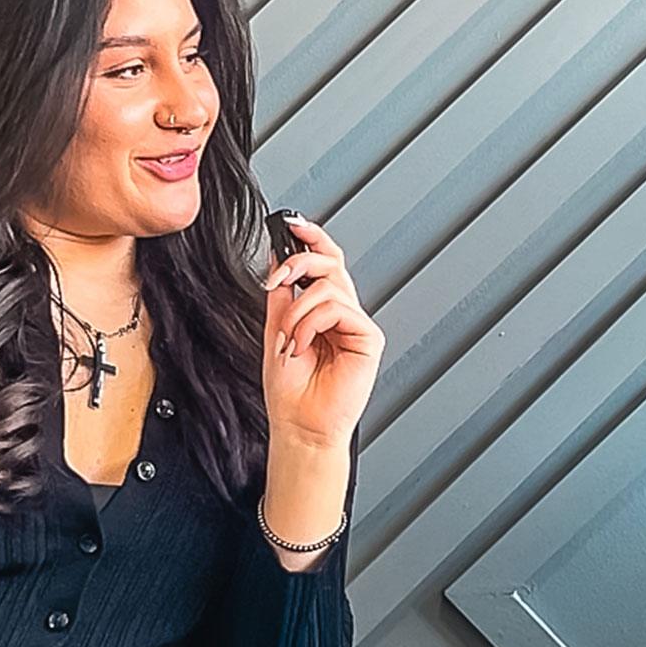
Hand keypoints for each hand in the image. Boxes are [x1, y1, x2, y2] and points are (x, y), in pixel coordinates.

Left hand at [261, 215, 382, 448]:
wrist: (298, 424)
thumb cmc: (290, 390)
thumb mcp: (276, 328)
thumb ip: (281, 292)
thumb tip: (279, 254)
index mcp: (323, 310)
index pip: (324, 262)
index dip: (311, 238)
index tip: (290, 222)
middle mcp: (343, 314)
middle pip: (332, 262)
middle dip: (301, 261)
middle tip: (280, 279)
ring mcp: (357, 325)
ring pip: (329, 286)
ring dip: (297, 311)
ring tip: (290, 339)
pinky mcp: (369, 338)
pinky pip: (338, 309)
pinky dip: (311, 324)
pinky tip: (303, 346)